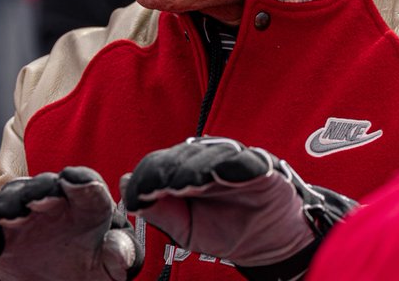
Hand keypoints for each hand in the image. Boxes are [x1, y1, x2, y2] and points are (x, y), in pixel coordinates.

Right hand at [0, 166, 142, 280]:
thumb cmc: (88, 269)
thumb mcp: (109, 267)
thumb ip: (120, 254)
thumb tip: (120, 252)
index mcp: (86, 206)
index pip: (87, 182)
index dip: (83, 180)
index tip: (78, 182)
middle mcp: (53, 202)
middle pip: (45, 185)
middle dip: (43, 189)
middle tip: (45, 197)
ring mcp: (22, 214)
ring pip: (12, 196)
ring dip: (12, 203)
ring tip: (14, 215)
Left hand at [121, 137, 354, 280]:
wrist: (271, 244)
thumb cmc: (227, 231)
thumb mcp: (186, 230)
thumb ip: (159, 210)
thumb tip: (126, 184)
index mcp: (183, 171)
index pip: (156, 165)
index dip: (144, 179)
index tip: (135, 197)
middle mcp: (204, 160)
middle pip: (176, 157)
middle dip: (163, 174)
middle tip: (155, 190)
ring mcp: (230, 159)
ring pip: (204, 155)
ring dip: (190, 168)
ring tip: (183, 185)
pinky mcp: (257, 163)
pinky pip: (240, 159)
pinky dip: (227, 164)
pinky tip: (215, 176)